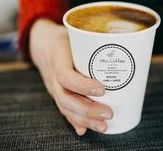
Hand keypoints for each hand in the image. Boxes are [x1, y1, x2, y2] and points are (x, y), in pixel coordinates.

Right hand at [29, 19, 113, 135]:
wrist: (42, 43)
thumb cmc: (63, 37)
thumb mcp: (74, 33)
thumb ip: (91, 41)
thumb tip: (120, 44)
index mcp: (57, 57)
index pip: (65, 75)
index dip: (82, 85)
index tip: (102, 90)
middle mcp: (52, 75)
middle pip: (65, 98)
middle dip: (88, 110)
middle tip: (109, 114)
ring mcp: (52, 86)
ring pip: (65, 107)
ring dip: (84, 119)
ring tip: (103, 126)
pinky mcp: (56, 92)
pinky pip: (63, 108)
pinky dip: (74, 120)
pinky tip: (85, 129)